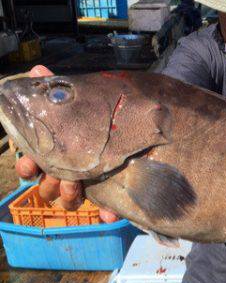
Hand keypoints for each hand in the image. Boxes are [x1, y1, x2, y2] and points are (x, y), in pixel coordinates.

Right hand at [15, 65, 118, 222]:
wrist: (140, 120)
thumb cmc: (101, 113)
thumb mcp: (80, 100)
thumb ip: (57, 87)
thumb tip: (36, 68)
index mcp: (57, 149)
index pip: (32, 162)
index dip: (27, 165)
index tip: (31, 164)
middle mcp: (69, 168)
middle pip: (47, 186)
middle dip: (50, 184)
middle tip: (60, 177)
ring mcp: (89, 182)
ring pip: (69, 199)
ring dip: (70, 196)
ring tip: (78, 186)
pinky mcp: (111, 193)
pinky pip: (106, 209)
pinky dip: (106, 212)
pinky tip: (109, 213)